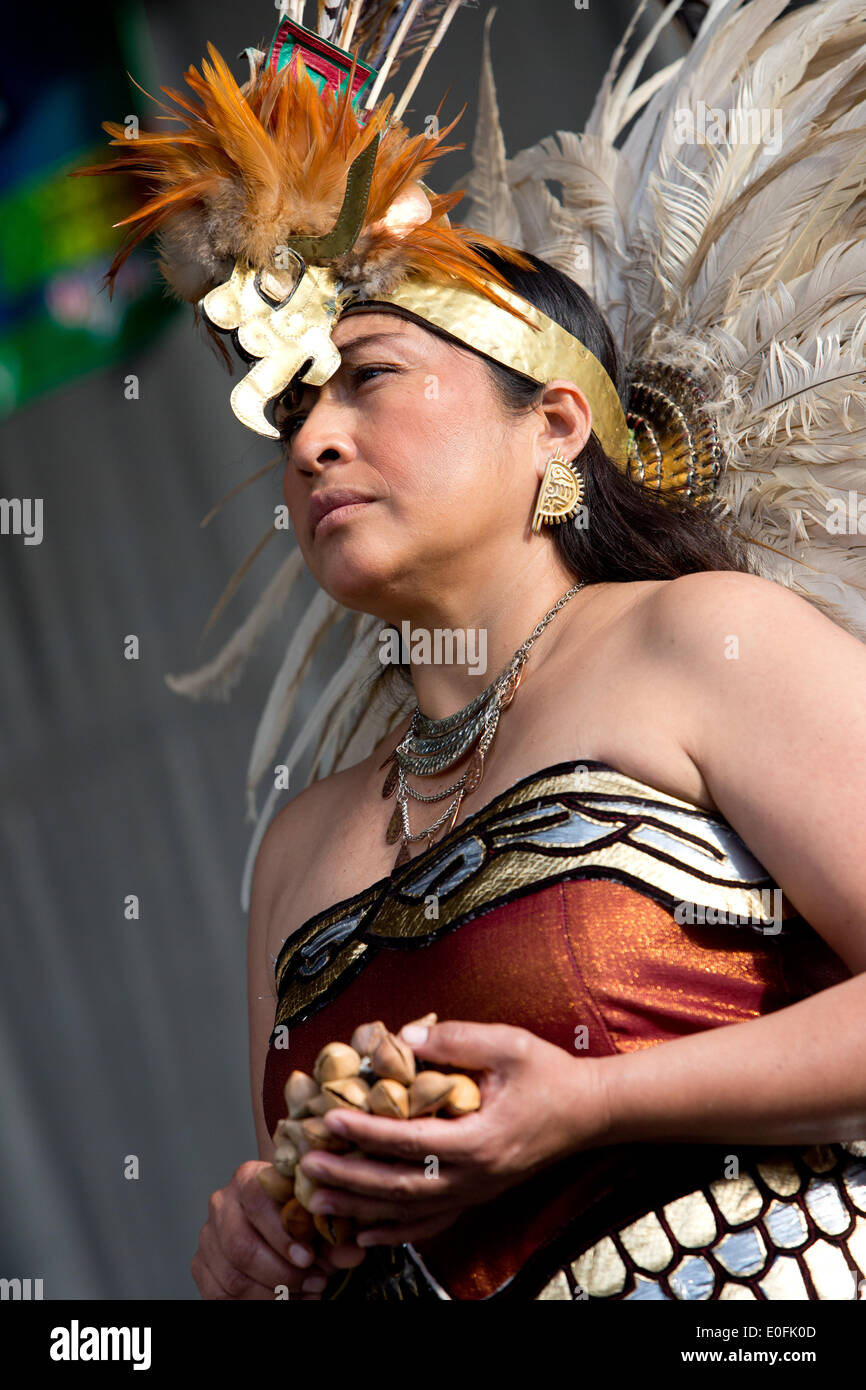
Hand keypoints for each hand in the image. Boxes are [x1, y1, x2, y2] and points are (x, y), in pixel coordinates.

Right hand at [191, 1159, 365, 1299]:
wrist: (272, 1218)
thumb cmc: (298, 1213)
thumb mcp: (319, 1219)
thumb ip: (334, 1236)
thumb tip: (354, 1252)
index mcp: (248, 1178)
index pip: (258, 1202)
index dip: (282, 1235)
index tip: (308, 1258)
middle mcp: (222, 1203)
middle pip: (241, 1246)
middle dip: (282, 1273)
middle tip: (316, 1283)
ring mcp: (208, 1236)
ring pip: (233, 1277)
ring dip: (273, 1294)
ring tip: (306, 1294)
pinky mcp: (200, 1266)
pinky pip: (222, 1295)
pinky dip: (256, 1304)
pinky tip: (285, 1302)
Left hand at [294, 1020, 609, 1247]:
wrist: (589, 1112)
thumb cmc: (549, 1074)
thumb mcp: (508, 1044)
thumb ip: (456, 1040)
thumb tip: (402, 1036)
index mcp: (479, 1140)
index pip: (409, 1140)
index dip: (365, 1130)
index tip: (328, 1119)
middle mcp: (475, 1177)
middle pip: (400, 1186)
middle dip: (349, 1177)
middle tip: (306, 1165)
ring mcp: (477, 1192)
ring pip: (410, 1211)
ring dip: (361, 1208)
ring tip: (317, 1203)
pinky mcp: (479, 1196)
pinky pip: (431, 1224)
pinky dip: (395, 1231)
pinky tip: (364, 1235)